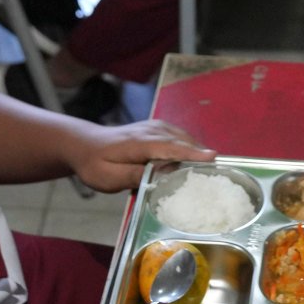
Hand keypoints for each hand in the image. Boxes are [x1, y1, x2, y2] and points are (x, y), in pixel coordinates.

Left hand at [67, 119, 214, 193]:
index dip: (192, 153)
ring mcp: (154, 127)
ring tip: (211, 167)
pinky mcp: (155, 128)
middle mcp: (150, 131)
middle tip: (219, 171)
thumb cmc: (95, 164)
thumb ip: (133, 176)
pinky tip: (194, 158)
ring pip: (181, 136)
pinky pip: (178, 135)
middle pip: (181, 140)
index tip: (212, 157)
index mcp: (139, 143)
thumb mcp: (108, 177)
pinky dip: (189, 145)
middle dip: (201, 153)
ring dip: (196, 149)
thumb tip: (158, 177)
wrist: (84, 144)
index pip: (170, 147)